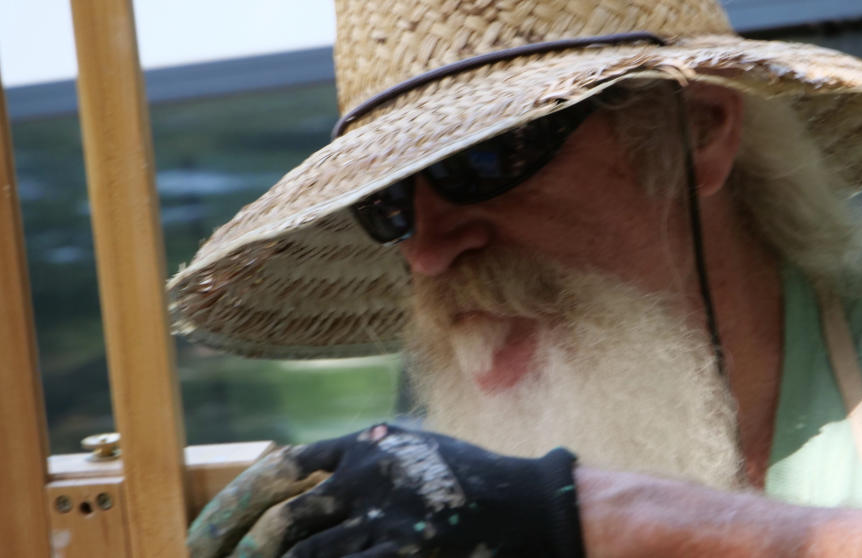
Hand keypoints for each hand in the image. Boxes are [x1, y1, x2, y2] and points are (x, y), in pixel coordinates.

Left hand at [188, 423, 583, 557]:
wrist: (526, 505)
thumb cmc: (463, 480)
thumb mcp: (407, 452)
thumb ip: (357, 463)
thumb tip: (291, 479)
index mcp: (365, 444)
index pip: (281, 469)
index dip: (235, 503)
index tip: (205, 536)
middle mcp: (368, 477)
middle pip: (283, 521)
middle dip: (241, 551)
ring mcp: (385, 520)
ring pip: (304, 557)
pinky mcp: (401, 553)